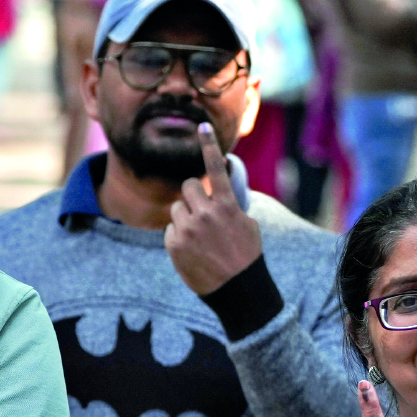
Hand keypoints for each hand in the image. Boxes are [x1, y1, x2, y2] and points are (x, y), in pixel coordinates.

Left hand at [167, 122, 261, 295]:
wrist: (237, 289)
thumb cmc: (245, 256)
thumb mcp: (247, 224)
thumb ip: (230, 205)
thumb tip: (216, 192)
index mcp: (227, 206)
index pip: (216, 169)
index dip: (208, 146)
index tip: (202, 126)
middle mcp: (206, 214)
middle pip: (187, 186)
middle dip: (192, 196)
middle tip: (202, 213)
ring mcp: (188, 229)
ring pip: (177, 208)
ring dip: (185, 217)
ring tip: (200, 238)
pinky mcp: (174, 244)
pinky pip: (170, 229)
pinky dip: (178, 237)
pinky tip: (192, 251)